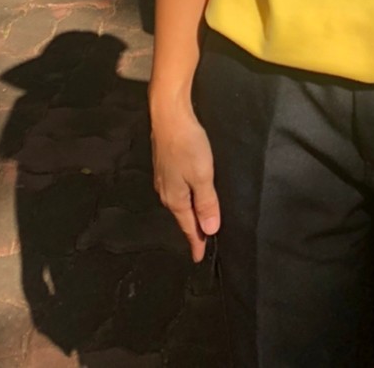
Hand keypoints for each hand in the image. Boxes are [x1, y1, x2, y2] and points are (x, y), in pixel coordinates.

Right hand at [151, 98, 219, 262]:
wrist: (169, 116)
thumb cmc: (187, 146)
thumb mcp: (202, 175)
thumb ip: (206, 202)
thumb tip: (209, 230)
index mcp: (176, 199)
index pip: (188, 227)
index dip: (196, 242)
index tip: (199, 257)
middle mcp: (166, 192)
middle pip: (182, 216)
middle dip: (192, 228)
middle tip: (202, 241)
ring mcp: (163, 178)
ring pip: (179, 202)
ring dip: (189, 212)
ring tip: (198, 221)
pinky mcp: (165, 165)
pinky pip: (177, 190)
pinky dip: (186, 197)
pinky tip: (191, 194)